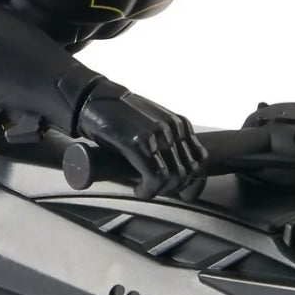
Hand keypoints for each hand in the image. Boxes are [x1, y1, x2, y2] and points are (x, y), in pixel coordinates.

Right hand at [75, 80, 206, 198]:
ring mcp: (156, 135)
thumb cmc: (121, 115)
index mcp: (179, 124)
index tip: (184, 194)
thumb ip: (167, 138)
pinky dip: (148, 190)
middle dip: (175, 188)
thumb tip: (175, 165)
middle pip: (187, 171)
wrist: (94, 100)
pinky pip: (154, 177)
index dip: (194, 182)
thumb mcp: (152, 124)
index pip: (199, 158)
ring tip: (147, 190)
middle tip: (158, 191)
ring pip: (173, 176)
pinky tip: (139, 190)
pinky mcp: (138, 143)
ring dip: (160, 190)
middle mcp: (172, 128)